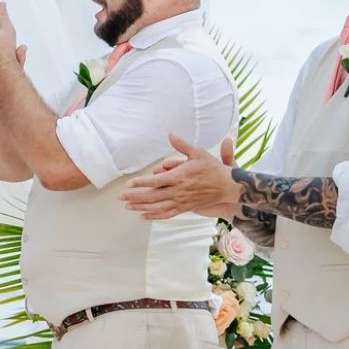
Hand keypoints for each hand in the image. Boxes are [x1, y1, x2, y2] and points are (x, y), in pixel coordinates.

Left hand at [121, 133, 242, 219]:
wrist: (228, 186)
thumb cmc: (212, 168)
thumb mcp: (198, 152)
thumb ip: (182, 144)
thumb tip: (170, 132)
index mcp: (179, 177)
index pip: (156, 181)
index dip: (141, 183)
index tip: (129, 184)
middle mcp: (179, 191)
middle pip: (152, 196)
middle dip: (134, 197)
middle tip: (120, 197)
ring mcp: (182, 202)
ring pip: (157, 207)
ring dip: (141, 207)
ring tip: (128, 206)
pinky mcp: (185, 208)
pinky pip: (167, 214)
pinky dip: (154, 216)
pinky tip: (143, 216)